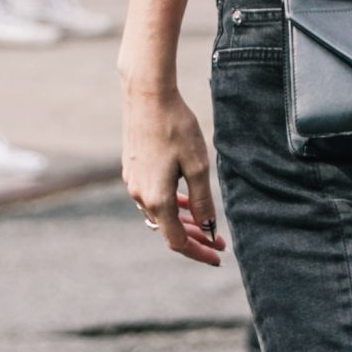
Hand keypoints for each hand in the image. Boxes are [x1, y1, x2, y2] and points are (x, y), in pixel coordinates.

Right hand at [120, 82, 227, 265]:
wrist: (147, 96)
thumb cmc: (176, 127)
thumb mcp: (198, 166)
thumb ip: (202, 200)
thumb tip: (207, 227)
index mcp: (157, 199)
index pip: (177, 241)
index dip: (199, 252)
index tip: (218, 256)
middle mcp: (140, 195)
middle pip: (168, 230)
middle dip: (195, 238)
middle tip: (219, 241)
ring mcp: (133, 182)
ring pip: (160, 214)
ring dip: (183, 220)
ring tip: (205, 221)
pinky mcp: (132, 169)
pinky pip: (153, 197)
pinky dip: (171, 204)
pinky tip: (185, 199)